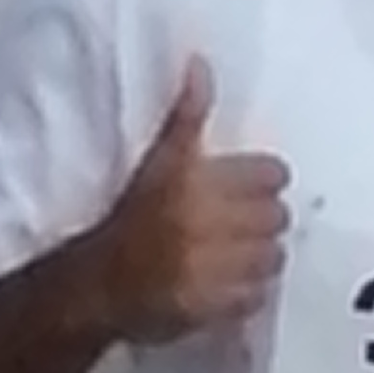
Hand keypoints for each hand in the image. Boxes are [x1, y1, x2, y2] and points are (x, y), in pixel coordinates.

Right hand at [94, 59, 289, 345]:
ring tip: (243, 251)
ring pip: (272, 257)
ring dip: (263, 253)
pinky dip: (252, 289)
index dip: (266, 180)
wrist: (98, 284)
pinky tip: (234, 280)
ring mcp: (210, 272)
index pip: (270, 175)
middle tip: (247, 221)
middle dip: (266, 217)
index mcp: (197, 184)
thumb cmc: (131, 217)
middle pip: (275, 216)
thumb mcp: (159, 160)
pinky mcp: (212, 309)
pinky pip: (258, 296)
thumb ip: (187, 113)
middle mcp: (207, 227)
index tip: (256, 186)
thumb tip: (201, 63)